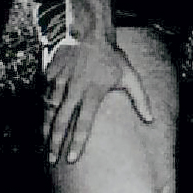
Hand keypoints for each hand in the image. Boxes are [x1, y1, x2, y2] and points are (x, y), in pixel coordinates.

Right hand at [44, 34, 153, 166]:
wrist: (90, 32)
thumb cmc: (112, 57)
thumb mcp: (130, 76)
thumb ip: (140, 99)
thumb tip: (151, 120)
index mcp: (93, 93)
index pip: (83, 124)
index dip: (76, 143)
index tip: (70, 159)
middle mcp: (74, 89)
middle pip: (61, 121)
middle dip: (54, 143)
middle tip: (50, 160)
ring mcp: (60, 81)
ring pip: (49, 110)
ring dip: (45, 129)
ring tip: (43, 146)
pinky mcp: (50, 74)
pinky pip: (43, 95)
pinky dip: (42, 109)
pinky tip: (41, 122)